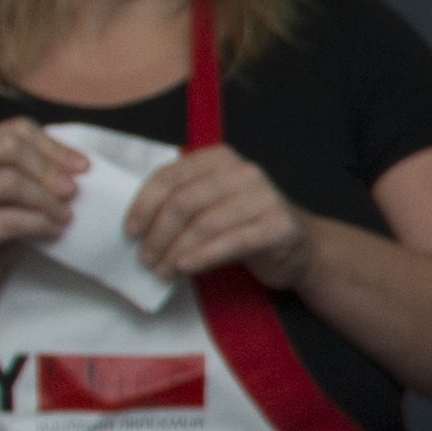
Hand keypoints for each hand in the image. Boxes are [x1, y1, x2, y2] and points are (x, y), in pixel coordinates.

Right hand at [0, 121, 81, 307]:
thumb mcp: (5, 196)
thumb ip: (28, 176)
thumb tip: (77, 170)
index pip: (15, 130)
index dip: (54, 145)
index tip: (82, 166)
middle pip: (10, 148)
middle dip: (49, 168)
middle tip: (73, 191)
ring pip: (9, 181)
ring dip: (46, 199)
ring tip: (66, 215)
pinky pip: (8, 219)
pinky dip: (39, 223)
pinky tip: (54, 231)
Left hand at [118, 145, 313, 292]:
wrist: (301, 248)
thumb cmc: (246, 226)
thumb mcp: (212, 204)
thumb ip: (182, 201)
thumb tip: (138, 225)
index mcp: (219, 159)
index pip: (170, 176)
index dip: (144, 205)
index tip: (130, 232)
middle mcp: (243, 172)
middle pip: (184, 201)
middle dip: (158, 234)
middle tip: (145, 259)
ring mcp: (264, 197)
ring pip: (204, 224)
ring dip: (176, 251)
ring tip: (162, 271)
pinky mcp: (278, 226)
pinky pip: (231, 242)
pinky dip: (203, 257)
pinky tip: (186, 268)